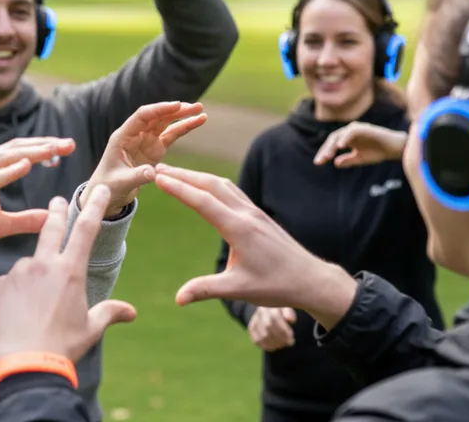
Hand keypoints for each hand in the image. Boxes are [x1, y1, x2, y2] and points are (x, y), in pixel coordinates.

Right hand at [0, 137, 75, 259]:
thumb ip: (24, 220)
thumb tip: (50, 219)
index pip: (21, 153)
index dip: (44, 149)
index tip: (68, 148)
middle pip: (17, 149)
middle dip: (44, 145)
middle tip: (69, 143)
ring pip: (5, 158)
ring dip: (31, 152)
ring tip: (53, 150)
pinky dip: (8, 171)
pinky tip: (26, 166)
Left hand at [0, 185, 136, 361]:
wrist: (25, 364)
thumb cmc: (62, 346)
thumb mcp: (91, 329)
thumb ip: (110, 313)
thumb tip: (131, 313)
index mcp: (70, 271)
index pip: (86, 230)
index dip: (94, 207)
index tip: (98, 191)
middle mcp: (43, 264)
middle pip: (51, 229)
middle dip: (56, 212)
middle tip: (57, 201)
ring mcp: (17, 273)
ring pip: (28, 267)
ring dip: (32, 278)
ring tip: (33, 309)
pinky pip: (7, 284)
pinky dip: (12, 294)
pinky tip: (16, 314)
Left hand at [80, 101, 205, 216]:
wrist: (109, 194)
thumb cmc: (108, 186)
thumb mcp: (120, 182)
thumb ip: (137, 176)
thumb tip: (153, 173)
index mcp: (122, 137)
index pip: (142, 116)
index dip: (159, 109)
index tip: (176, 106)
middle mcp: (135, 134)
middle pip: (157, 116)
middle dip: (175, 110)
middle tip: (194, 107)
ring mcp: (146, 140)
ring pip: (166, 123)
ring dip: (182, 116)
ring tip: (200, 110)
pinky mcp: (155, 149)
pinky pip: (172, 135)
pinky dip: (184, 128)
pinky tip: (198, 121)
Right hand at [152, 163, 358, 330]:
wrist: (311, 279)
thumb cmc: (276, 285)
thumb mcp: (238, 290)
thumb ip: (205, 290)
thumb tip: (178, 299)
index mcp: (239, 228)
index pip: (202, 201)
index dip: (178, 188)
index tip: (158, 177)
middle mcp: (246, 214)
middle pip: (210, 185)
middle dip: (183, 175)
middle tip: (158, 169)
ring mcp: (254, 212)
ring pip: (222, 185)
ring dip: (197, 176)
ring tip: (175, 174)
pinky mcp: (259, 215)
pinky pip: (232, 191)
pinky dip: (212, 184)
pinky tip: (205, 186)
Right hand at [248, 307, 295, 351]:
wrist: (272, 310)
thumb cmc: (283, 310)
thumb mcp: (288, 308)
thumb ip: (289, 312)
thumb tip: (291, 320)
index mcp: (270, 305)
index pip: (275, 317)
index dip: (284, 330)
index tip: (292, 339)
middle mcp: (260, 312)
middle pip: (268, 327)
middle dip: (280, 338)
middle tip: (289, 343)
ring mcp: (254, 320)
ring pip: (262, 336)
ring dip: (274, 343)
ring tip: (283, 344)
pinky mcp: (251, 328)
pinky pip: (256, 340)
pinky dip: (266, 346)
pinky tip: (274, 347)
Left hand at [313, 122, 406, 167]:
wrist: (394, 149)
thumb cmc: (378, 152)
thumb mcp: (359, 158)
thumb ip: (347, 160)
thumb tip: (335, 163)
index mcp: (347, 139)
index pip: (332, 144)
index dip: (324, 153)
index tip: (318, 162)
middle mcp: (350, 132)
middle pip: (333, 139)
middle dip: (325, 150)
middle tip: (320, 160)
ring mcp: (357, 129)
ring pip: (340, 135)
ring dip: (332, 145)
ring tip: (328, 155)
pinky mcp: (364, 128)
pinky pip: (351, 132)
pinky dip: (345, 138)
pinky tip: (340, 147)